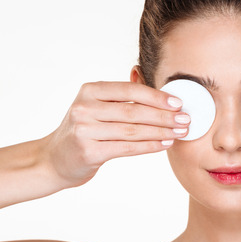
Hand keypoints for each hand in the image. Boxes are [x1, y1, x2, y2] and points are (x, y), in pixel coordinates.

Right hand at [42, 81, 189, 187]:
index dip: (157, 96)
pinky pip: (127, 148)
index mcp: (90, 90)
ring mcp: (84, 130)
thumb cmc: (83, 130)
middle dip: (164, 116)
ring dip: (161, 132)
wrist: (54, 159)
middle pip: (134, 111)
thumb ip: (121, 96)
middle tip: (186, 120)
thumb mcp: (96, 106)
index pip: (130, 90)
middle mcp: (85, 107)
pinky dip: (149, 146)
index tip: (178, 103)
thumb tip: (151, 82)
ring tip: (180, 133)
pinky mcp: (88, 151)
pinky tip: (164, 144)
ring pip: (133, 130)